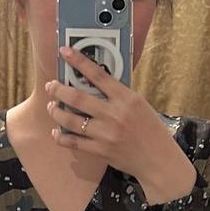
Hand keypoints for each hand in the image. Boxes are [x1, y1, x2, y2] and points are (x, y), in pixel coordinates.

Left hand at [46, 46, 196, 202]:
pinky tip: (57, 132)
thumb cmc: (150, 129)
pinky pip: (74, 143)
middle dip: (59, 90)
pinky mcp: (101, 151)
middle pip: (77, 98)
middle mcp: (114, 115)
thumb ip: (118, 95)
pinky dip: (61, 137)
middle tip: (51, 86)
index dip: (78, 61)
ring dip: (57, 112)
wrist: (158, 159)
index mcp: (126, 98)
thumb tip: (94, 83)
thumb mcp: (139, 104)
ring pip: (71, 121)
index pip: (97, 75)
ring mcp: (106, 134)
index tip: (64, 52)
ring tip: (52, 107)